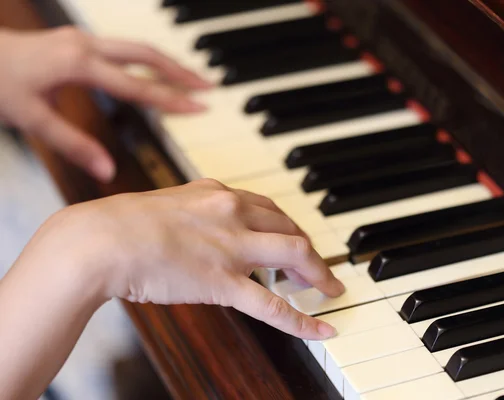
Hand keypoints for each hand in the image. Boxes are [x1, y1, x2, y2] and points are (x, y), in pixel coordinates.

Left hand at [0, 26, 208, 182]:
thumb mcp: (31, 119)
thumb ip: (73, 144)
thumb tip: (107, 170)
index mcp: (78, 64)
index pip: (137, 85)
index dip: (171, 98)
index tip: (200, 107)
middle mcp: (86, 45)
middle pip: (147, 54)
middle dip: (181, 70)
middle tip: (210, 86)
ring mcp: (83, 39)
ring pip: (138, 47)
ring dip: (168, 62)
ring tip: (193, 78)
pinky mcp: (79, 41)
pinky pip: (125, 47)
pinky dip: (149, 60)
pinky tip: (157, 71)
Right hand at [35, 179, 344, 339]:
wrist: (100, 240)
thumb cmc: (124, 223)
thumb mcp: (169, 204)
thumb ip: (196, 212)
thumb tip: (205, 227)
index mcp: (218, 194)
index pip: (270, 207)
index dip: (290, 226)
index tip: (296, 241)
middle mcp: (232, 213)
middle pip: (291, 228)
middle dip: (310, 250)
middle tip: (317, 269)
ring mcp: (231, 247)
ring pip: (295, 255)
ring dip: (319, 275)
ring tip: (329, 291)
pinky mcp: (222, 281)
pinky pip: (272, 304)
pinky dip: (302, 320)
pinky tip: (321, 331)